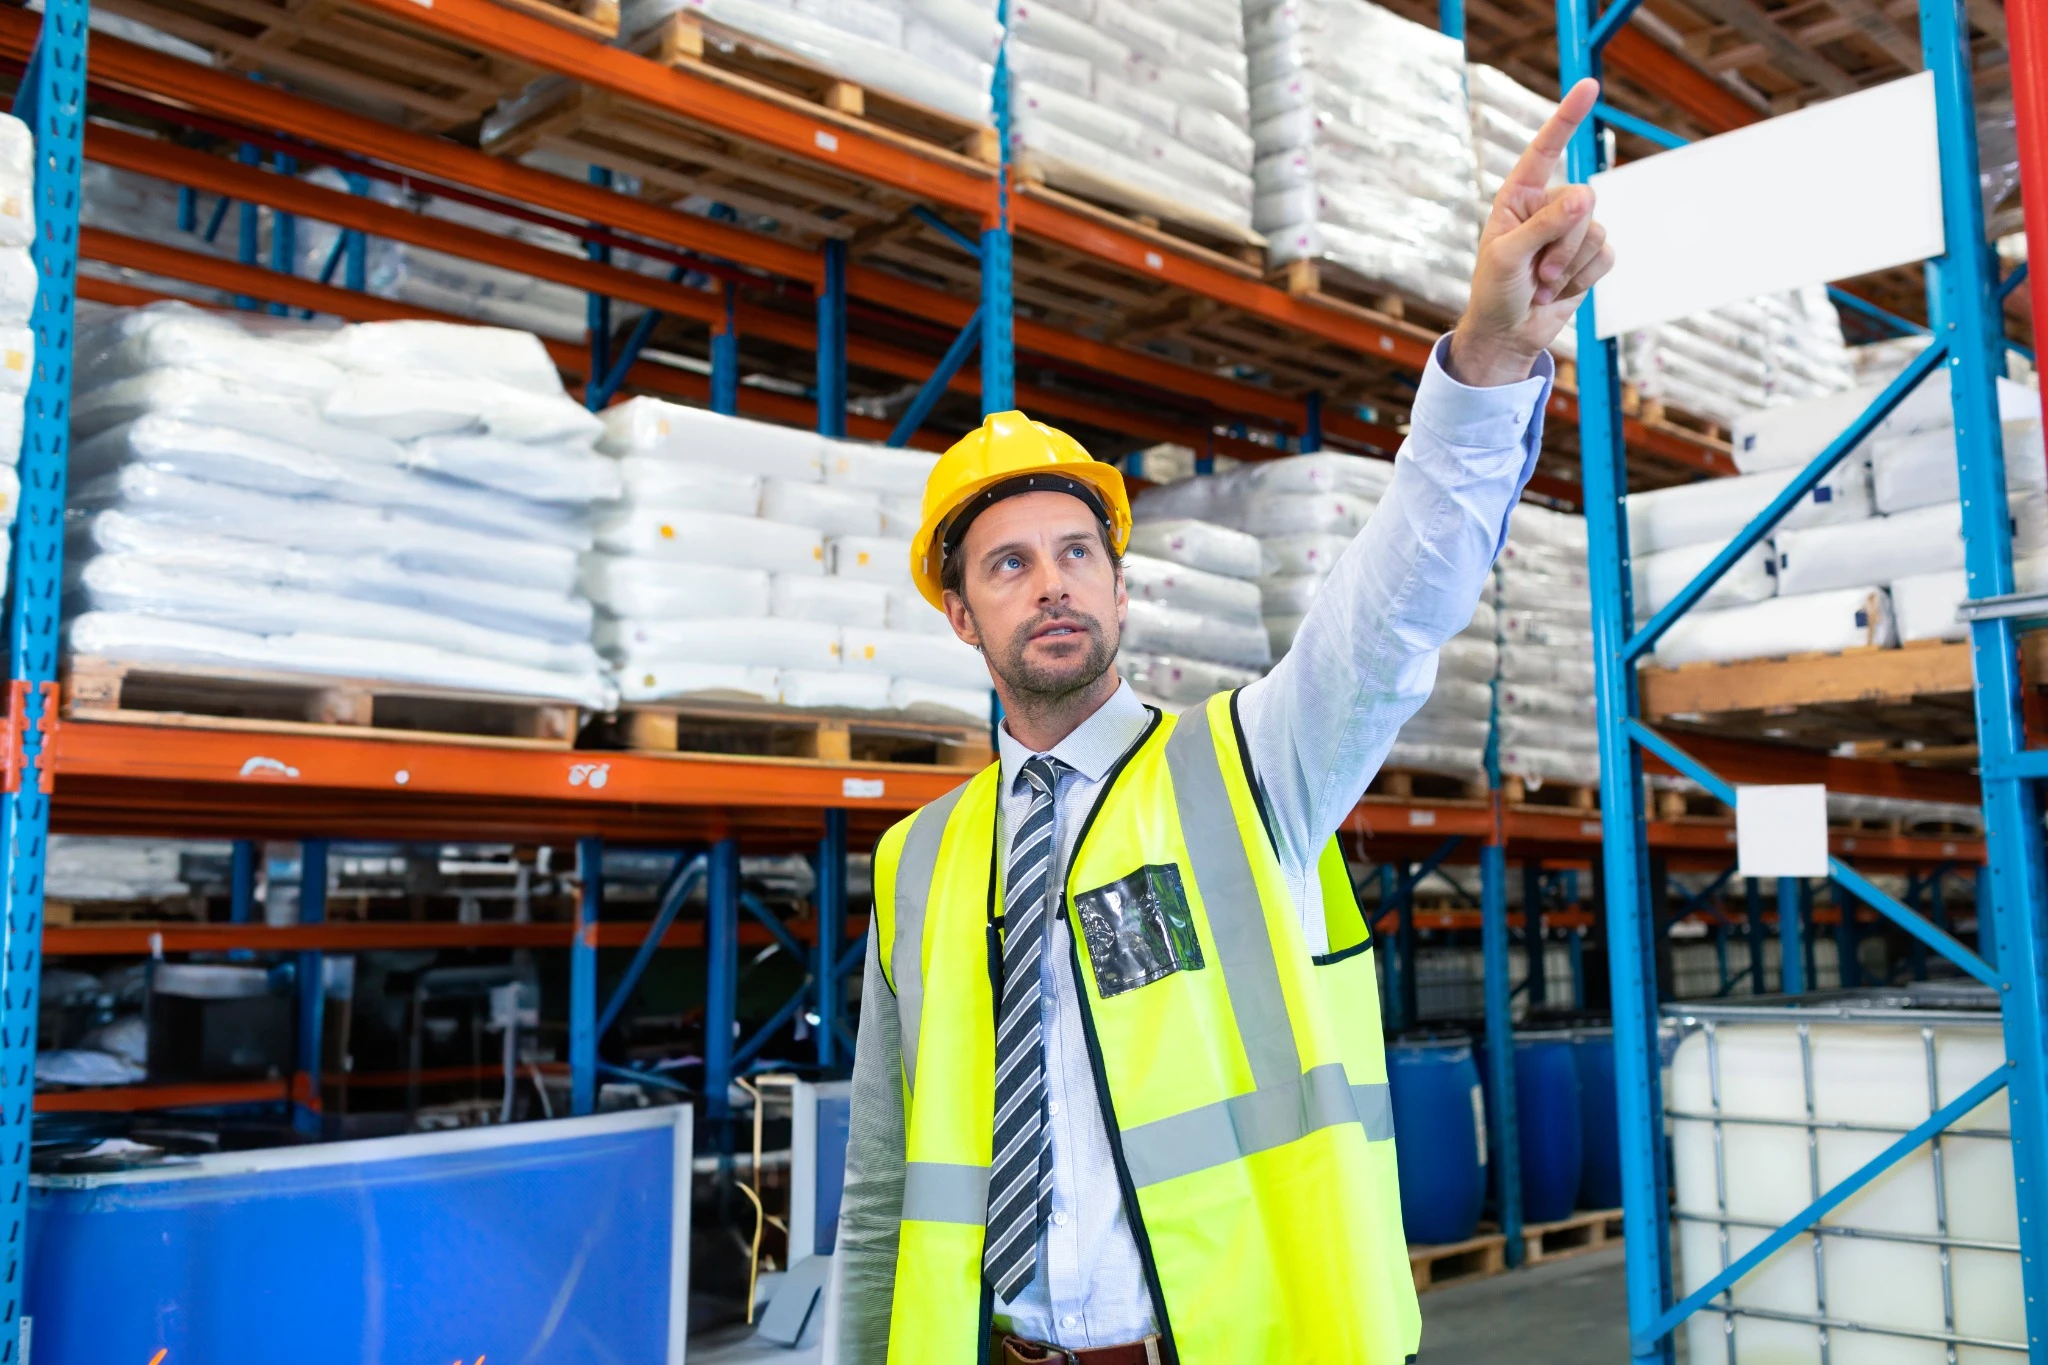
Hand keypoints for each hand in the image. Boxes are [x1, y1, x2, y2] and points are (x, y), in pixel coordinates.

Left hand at [1448, 77, 1615, 387]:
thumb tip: (1585, 196)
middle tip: (1537, 274)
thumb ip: (1544, 226)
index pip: (1545, 150)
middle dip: (1564, 244)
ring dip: (1570, 267)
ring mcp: (1571, 232)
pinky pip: (1607, 256)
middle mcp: (1548, 208)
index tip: (1588, 86)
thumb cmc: (1494, 292)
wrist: (1507, 334)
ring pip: (1597, 232)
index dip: (1566, 119)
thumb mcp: (1507, 257)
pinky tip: (1559, 291)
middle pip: (1583, 202)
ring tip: (1542, 285)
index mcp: (1518, 197)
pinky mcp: (1589, 257)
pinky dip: (1584, 280)